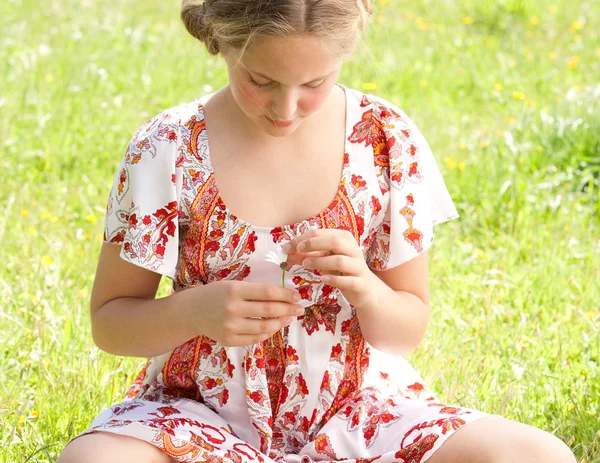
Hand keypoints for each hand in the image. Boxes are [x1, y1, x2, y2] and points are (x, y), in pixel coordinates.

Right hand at [186, 280, 304, 346]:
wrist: (190, 312)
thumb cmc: (215, 294)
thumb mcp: (233, 285)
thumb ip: (254, 291)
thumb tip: (283, 296)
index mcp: (234, 290)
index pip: (267, 292)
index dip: (285, 294)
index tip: (297, 296)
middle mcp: (232, 309)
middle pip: (269, 311)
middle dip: (288, 309)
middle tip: (300, 308)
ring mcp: (230, 327)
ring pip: (264, 328)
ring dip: (281, 323)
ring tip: (289, 318)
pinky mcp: (229, 340)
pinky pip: (255, 339)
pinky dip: (267, 334)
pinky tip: (274, 327)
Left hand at [283, 229, 380, 307]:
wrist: (365, 289)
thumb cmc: (342, 271)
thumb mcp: (324, 260)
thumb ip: (307, 256)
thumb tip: (286, 252)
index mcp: (344, 238)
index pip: (321, 233)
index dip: (302, 238)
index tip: (287, 246)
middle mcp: (353, 249)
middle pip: (334, 242)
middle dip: (313, 245)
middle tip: (298, 251)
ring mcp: (358, 266)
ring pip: (340, 260)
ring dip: (320, 262)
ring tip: (306, 265)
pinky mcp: (361, 283)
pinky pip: (348, 280)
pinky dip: (334, 279)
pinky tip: (323, 279)